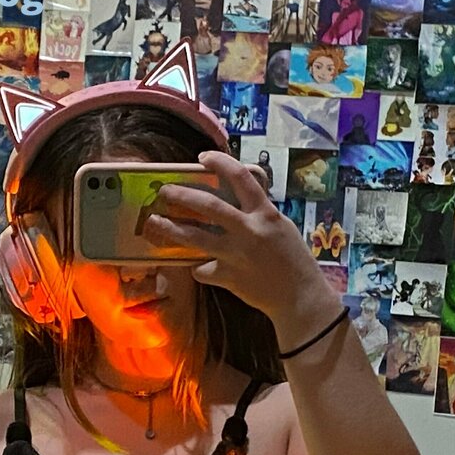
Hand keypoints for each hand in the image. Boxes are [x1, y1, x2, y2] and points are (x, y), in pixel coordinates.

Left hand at [141, 151, 335, 325]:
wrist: (299, 296)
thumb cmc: (293, 259)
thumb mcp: (280, 226)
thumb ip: (257, 212)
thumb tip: (237, 196)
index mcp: (265, 213)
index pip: (241, 177)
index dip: (219, 163)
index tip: (202, 158)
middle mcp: (249, 231)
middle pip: (209, 206)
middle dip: (182, 195)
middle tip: (165, 191)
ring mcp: (236, 255)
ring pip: (195, 238)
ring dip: (171, 228)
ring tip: (155, 222)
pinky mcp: (228, 277)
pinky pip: (201, 269)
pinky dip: (197, 266)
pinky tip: (197, 266)